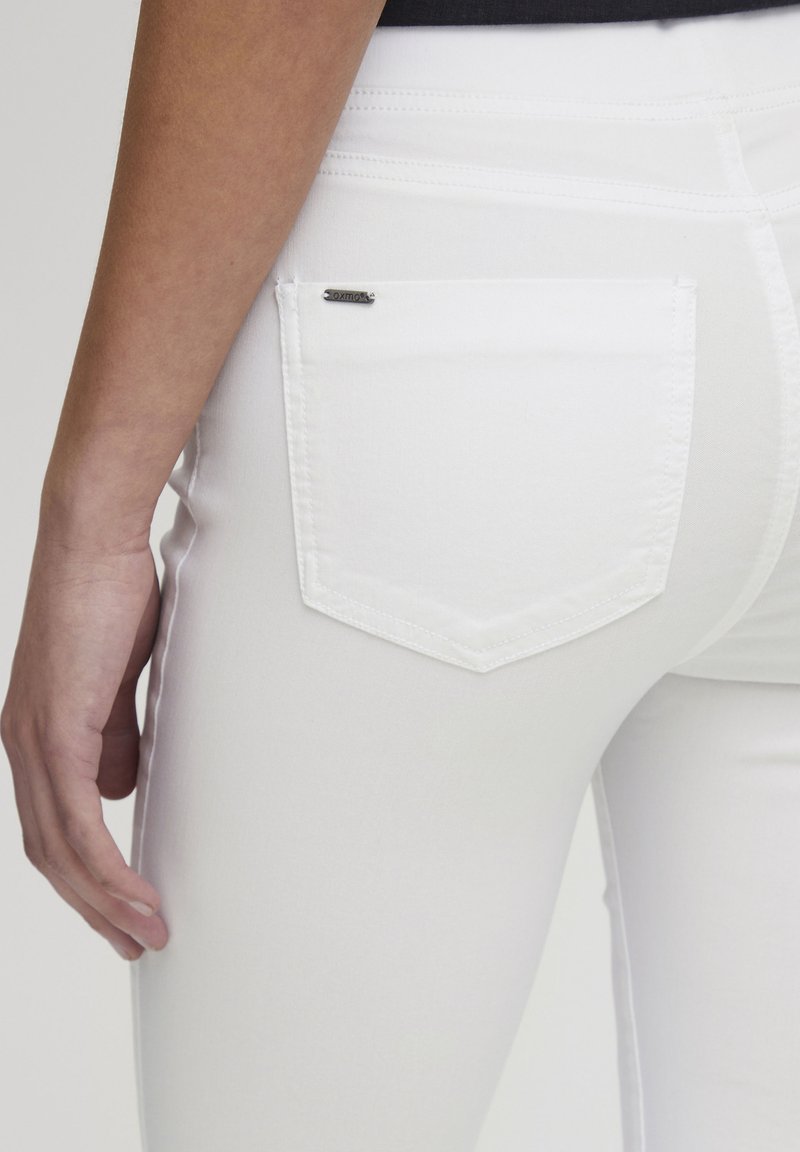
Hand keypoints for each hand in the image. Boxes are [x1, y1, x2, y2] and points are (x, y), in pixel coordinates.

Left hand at [1, 517, 169, 959]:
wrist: (93, 542)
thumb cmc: (109, 596)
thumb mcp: (117, 682)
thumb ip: (116, 738)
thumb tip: (122, 787)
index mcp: (38, 736)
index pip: (52, 828)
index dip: (85, 877)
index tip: (121, 909)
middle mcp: (23, 746)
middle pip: (50, 854)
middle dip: (93, 908)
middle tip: (134, 942)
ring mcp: (34, 741)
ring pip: (60, 851)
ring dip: (104, 902)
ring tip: (147, 932)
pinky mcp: (55, 731)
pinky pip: (77, 822)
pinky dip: (107, 868)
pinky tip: (134, 894)